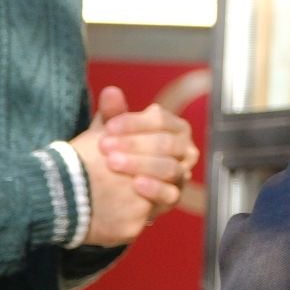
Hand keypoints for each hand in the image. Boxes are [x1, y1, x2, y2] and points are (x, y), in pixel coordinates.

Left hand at [71, 86, 196, 242]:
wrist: (108, 190)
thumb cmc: (115, 154)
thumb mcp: (111, 133)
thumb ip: (112, 113)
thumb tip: (110, 91)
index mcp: (174, 129)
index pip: (161, 120)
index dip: (135, 122)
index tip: (109, 127)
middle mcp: (184, 151)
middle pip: (166, 143)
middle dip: (135, 144)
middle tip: (105, 147)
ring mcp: (180, 175)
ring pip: (170, 168)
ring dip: (141, 164)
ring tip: (113, 163)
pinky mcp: (172, 198)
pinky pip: (170, 193)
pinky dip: (154, 188)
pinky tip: (135, 184)